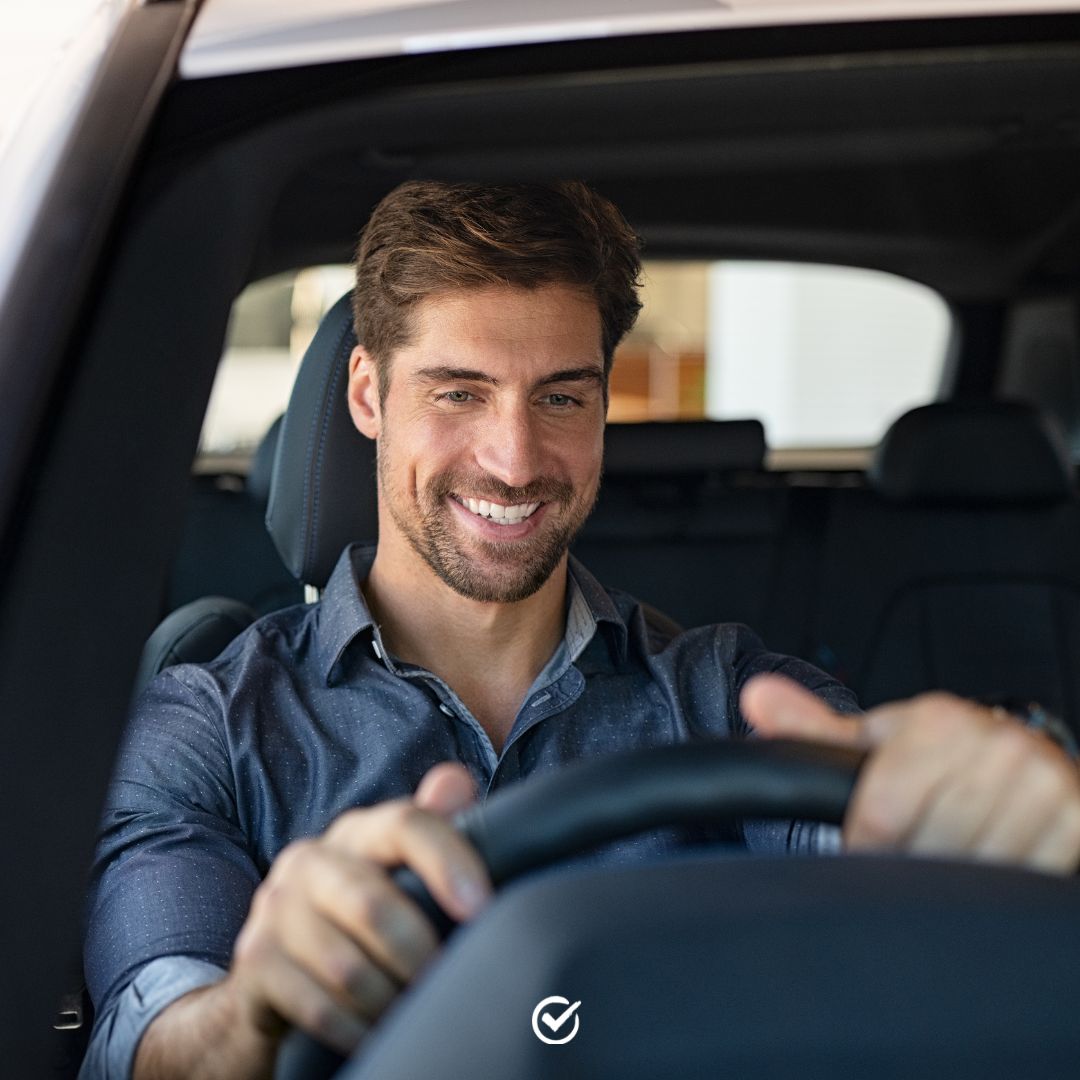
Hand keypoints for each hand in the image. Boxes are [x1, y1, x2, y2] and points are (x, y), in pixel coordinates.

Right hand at [224, 762, 490, 1055]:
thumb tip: (457, 782)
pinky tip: (377, 1033)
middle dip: (418, 953)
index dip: (447, 860)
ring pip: (347, 967)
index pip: (405, 824)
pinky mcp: (253, 962)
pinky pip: (318, 1006)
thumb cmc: (359, 918)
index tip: (481, 907)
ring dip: (389, 1000)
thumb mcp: (397, 872)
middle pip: (372, 903)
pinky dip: (357, 1029)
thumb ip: (432, 828)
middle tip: (445, 982)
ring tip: (413, 1012)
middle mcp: (309, 859)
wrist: (273, 975)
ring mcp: (275, 910)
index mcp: (356, 831)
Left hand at [740, 675, 1079, 873]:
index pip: (882, 816)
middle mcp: (998, 746)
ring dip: (958, 880)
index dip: (866, 848)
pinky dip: (1002, 884)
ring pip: (977, 870)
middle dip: (913, 865)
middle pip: (930, 849)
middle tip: (913, 857)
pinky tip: (990, 861)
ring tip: (950, 855)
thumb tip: (755, 696)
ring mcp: (1045, 783)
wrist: (1018, 759)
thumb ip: (812, 728)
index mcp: (939, 722)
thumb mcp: (875, 741)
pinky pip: (1026, 880)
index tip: (865, 853)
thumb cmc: (935, 755)